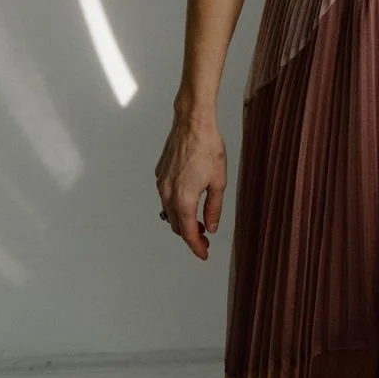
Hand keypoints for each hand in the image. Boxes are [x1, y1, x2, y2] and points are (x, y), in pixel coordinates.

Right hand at [154, 110, 226, 260]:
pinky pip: (165, 196)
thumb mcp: (219, 181)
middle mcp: (168, 194)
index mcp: (184, 199)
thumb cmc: (208, 148)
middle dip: (189, 234)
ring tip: (197, 220)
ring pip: (169, 211)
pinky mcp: (160, 173)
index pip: (188, 233)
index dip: (196, 247)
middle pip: (176, 225)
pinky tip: (188, 198)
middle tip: (204, 237)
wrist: (193, 123)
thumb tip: (210, 227)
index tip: (204, 254)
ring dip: (181, 220)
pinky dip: (175, 204)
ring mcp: (161, 183)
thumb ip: (213, 208)